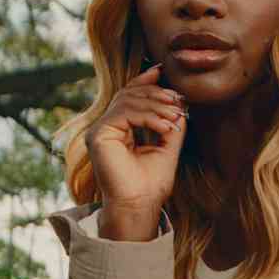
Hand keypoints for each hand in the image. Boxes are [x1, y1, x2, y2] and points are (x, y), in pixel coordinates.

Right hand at [83, 66, 186, 231]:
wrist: (139, 206)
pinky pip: (125, 113)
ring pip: (128, 101)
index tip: (161, 72)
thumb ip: (170, 124)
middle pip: (128, 94)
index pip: (128, 96)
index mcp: (117, 130)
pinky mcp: (99, 135)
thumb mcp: (166, 147)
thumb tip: (178, 102)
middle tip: (178, 101)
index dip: (144, 82)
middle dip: (156, 94)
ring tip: (175, 116)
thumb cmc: (150, 184)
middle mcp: (105, 128)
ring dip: (156, 105)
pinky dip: (148, 116)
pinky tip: (165, 126)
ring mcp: (100, 131)